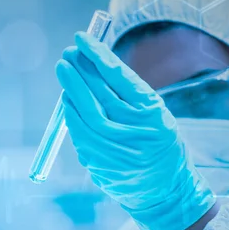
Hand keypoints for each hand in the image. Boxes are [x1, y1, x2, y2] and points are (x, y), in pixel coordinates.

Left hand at [56, 32, 214, 229]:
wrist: (164, 190)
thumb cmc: (160, 146)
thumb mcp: (156, 115)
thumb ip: (130, 94)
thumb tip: (95, 67)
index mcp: (151, 113)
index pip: (118, 76)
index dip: (97, 55)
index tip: (82, 39)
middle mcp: (132, 130)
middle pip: (97, 93)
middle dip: (79, 70)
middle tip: (67, 54)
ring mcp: (113, 148)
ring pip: (84, 113)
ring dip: (70, 90)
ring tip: (64, 72)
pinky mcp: (98, 162)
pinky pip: (79, 133)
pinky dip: (71, 114)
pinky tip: (67, 101)